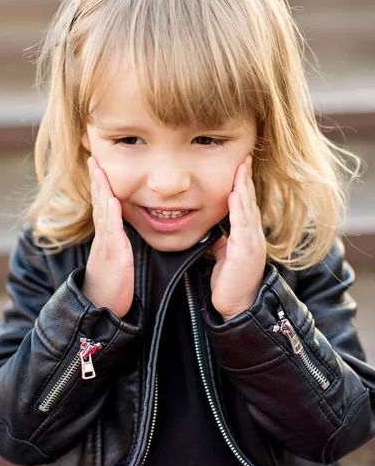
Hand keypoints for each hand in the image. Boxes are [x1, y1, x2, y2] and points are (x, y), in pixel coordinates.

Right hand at [83, 156, 134, 317]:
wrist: (100, 309)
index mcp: (106, 236)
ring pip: (103, 212)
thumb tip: (121, 230)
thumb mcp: (115, 259)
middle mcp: (104, 237)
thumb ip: (117, 242)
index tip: (98, 166)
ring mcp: (107, 245)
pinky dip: (112, 215)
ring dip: (102, 189)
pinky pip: (112, 232)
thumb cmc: (111, 286)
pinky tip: (113, 200)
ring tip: (99, 169)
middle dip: (97, 179)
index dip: (101, 185)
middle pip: (99, 202)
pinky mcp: (114, 256)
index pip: (103, 205)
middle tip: (93, 158)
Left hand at [210, 155, 266, 320]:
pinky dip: (240, 208)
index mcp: (248, 236)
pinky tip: (236, 193)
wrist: (237, 307)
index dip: (243, 184)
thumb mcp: (224, 256)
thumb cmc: (229, 283)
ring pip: (248, 208)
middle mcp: (253, 236)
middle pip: (250, 201)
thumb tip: (212, 231)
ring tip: (242, 167)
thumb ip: (221, 240)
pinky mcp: (246, 252)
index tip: (241, 165)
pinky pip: (243, 225)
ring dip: (244, 186)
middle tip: (245, 157)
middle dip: (247, 178)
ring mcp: (252, 243)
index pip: (246, 204)